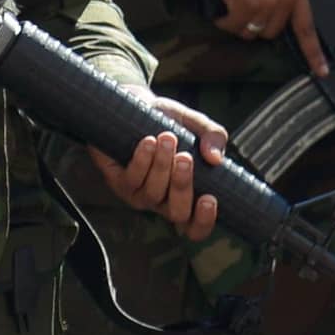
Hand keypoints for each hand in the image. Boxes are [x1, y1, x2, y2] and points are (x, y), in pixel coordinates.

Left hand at [90, 97, 226, 239]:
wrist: (136, 108)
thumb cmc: (169, 123)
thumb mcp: (196, 125)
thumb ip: (214, 137)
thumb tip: (215, 158)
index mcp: (188, 195)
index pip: (196, 226)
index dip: (204, 221)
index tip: (209, 198)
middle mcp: (163, 202)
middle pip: (177, 213)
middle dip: (182, 186)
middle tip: (185, 157)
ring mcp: (140, 195)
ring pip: (153, 194)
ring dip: (161, 166)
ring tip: (166, 139)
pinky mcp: (118, 183)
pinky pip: (131, 180)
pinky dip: (142, 160)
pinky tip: (148, 142)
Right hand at [160, 0, 326, 71]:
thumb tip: (272, 20)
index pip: (307, 26)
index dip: (314, 52)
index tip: (321, 71)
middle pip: (271, 33)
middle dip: (254, 24)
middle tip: (243, 2)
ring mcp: (268, 2)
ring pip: (251, 32)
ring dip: (237, 22)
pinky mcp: (248, 5)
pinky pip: (234, 27)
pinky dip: (224, 20)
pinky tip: (222, 1)